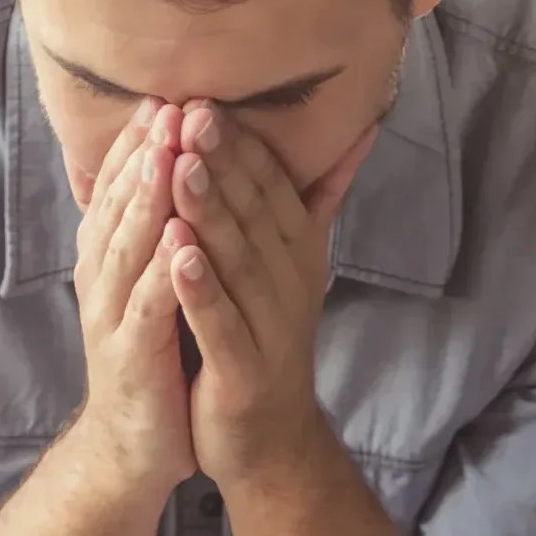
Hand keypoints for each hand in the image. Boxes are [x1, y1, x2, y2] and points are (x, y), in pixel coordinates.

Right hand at [73, 98, 194, 496]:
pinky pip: (146, 305)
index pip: (121, 185)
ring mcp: (111, 314)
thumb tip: (180, 169)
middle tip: (171, 103)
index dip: (142, 141)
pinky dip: (161, 272)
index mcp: (109, 255)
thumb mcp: (157, 283)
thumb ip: (166, 227)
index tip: (169, 94)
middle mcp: (101, 276)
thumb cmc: (155, 356)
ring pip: (127, 245)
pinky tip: (178, 241)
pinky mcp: (131, 353)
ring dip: (148, 198)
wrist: (134, 444)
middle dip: (147, 153)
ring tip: (171, 153)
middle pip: (120, 203)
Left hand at [168, 103, 374, 485]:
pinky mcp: (242, 369)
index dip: (242, 142)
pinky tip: (175, 254)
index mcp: (297, 252)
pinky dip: (199, 286)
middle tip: (194, 112)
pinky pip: (218, 320)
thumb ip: (319, 197)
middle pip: (254, 213)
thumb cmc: (267, 340)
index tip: (207, 95)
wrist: (268, 440)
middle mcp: (289, 282)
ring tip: (181, 166)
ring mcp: (269, 327)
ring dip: (210, 212)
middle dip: (224, 162)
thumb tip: (360, 129)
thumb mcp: (296, 263)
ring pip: (237, 260)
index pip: (272, 185)